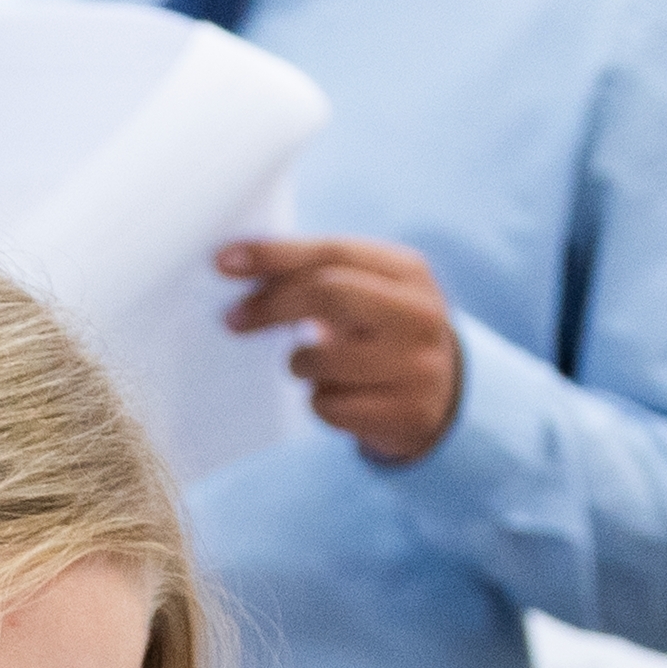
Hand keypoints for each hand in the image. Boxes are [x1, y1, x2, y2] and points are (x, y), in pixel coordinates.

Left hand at [215, 237, 463, 460]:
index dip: (274, 255)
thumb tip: (236, 264)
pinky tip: (339, 396)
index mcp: (409, 271)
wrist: (443, 398)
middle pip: (328, 294)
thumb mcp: (367, 293)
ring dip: (299, 363)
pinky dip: (319, 401)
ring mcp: (418, 367)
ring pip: (320, 359)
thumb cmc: (382, 333)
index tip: (223, 262)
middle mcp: (420, 315)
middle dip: (271, 305)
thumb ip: (316, 274)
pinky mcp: (405, 414)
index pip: (333, 253)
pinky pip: (328, 406)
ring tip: (311, 364)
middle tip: (234, 319)